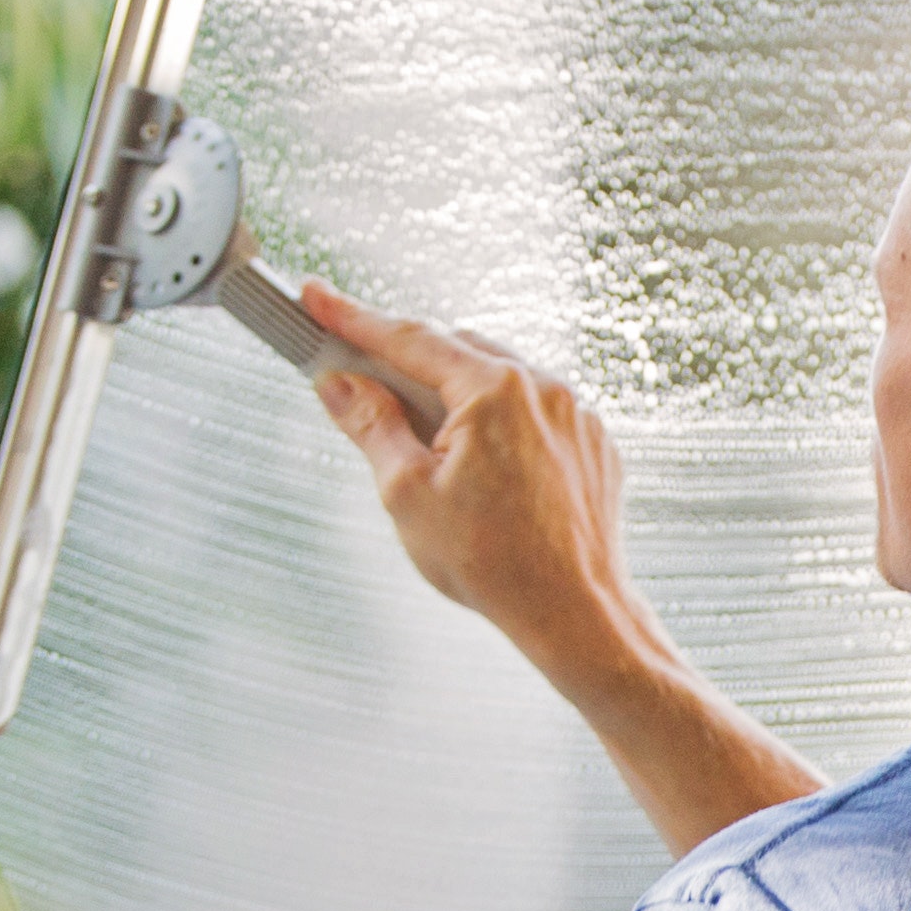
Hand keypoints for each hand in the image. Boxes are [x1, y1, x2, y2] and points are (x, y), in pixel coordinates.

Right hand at [304, 281, 637, 682]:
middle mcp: (544, 387)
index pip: (409, 338)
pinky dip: (502, 421)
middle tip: (363, 377)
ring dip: (458, 392)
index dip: (353, 318)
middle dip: (408, 361)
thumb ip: (371, 426)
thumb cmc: (492, 563)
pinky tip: (484, 466)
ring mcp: (576, 413)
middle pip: (457, 351)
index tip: (317, 298)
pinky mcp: (593, 442)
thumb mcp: (407, 493)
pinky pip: (537, 411)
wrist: (574, 612)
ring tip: (429, 443)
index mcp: (495, 390)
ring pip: (501, 378)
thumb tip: (338, 383)